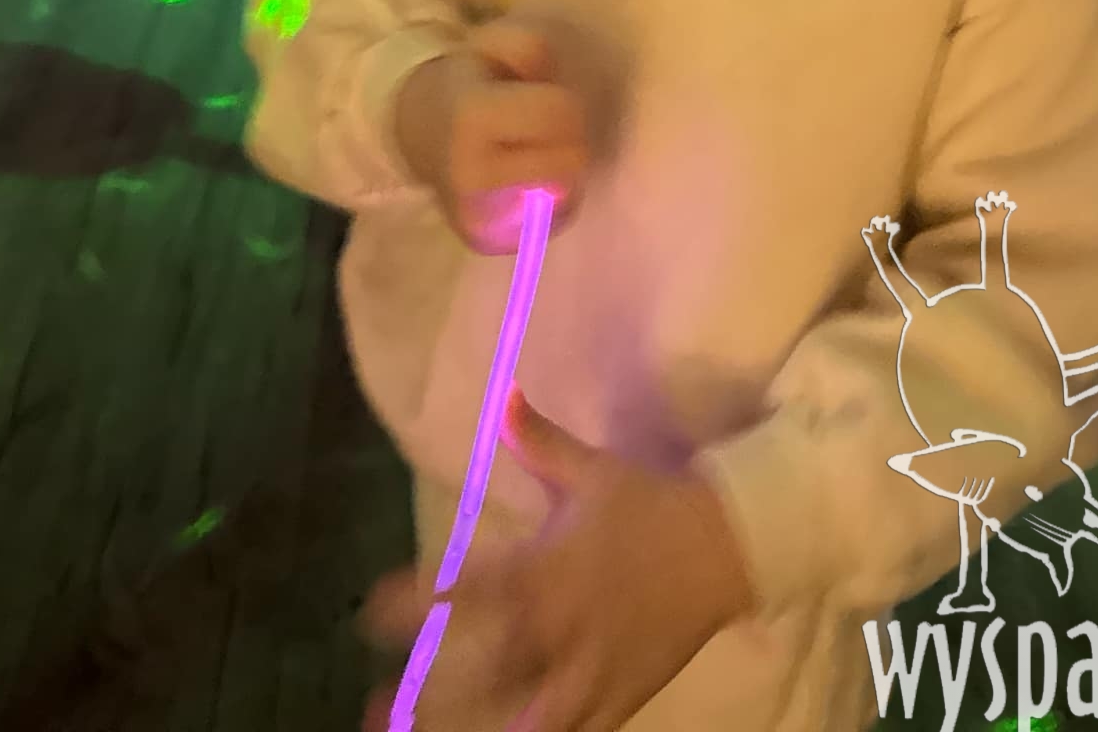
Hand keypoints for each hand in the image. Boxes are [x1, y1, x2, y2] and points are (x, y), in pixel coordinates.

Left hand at [360, 391, 753, 731]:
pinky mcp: (618, 699)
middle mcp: (561, 628)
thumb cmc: (650, 505)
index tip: (371, 613)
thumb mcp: (593, 470)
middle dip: (428, 692)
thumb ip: (540, 441)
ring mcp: (590, 671)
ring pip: (525, 721)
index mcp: (548, 570)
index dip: (417, 603)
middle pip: (487, 670)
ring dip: (474, 730)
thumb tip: (504, 397)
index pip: (469, 590)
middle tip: (378, 704)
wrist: (725, 546)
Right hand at [394, 20, 589, 253]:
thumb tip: (556, 92)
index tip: (542, 97)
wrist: (422, 135)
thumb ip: (530, 48)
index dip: (563, 100)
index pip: (562, 113)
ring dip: (564, 170)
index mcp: (473, 116)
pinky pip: (552, 222)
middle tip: (541, 127)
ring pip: (567, 195)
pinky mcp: (487, 242)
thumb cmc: (469, 84)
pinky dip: (553, 201)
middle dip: (568, 137)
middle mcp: (472, 174)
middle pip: (572, 158)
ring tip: (536, 152)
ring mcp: (478, 217)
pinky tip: (530, 180)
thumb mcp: (493, 45)